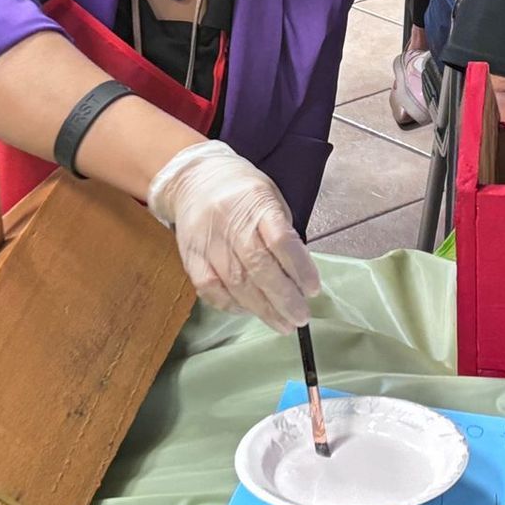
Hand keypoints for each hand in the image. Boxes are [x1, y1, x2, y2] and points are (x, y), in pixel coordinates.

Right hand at [147, 140, 320, 331]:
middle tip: (301, 318)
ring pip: (235, 283)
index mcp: (257, 204)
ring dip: (262, 309)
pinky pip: (209, 288)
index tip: (313, 290)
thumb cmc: (242, 192)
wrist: (194, 180)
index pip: (281, 240)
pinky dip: (230, 305)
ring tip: (283, 324)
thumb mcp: (271, 198)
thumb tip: (299, 274)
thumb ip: (283, 232)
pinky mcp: (191, 257)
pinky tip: (249, 312)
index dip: (299, 268)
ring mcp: (208, 242)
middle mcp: (231, 223)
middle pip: (259, 267)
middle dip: (283, 298)